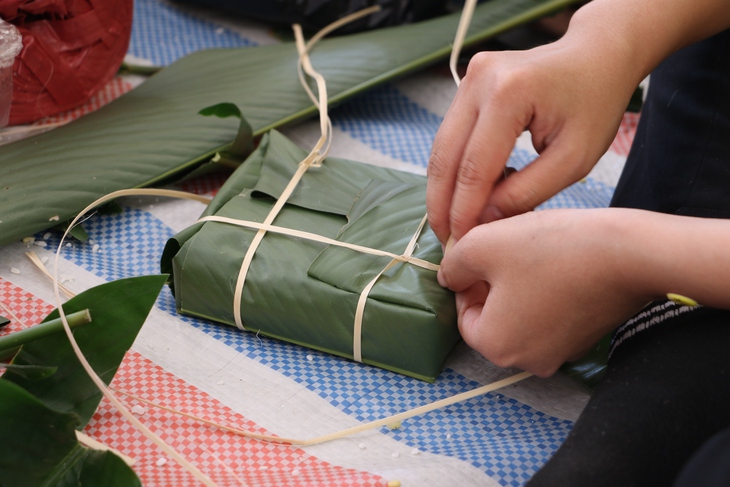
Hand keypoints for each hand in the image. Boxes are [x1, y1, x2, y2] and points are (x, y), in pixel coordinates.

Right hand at [427, 14, 640, 243]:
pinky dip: (454, 169)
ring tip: (451, 225)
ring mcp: (469, 78)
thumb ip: (527, 192)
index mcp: (510, 93)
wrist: (596, 55)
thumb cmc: (595, 105)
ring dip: (443, 189)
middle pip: (446, 156)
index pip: (475, 167)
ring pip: (442, 147)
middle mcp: (479, 80)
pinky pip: (451, 136)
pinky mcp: (466, 84)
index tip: (461, 246)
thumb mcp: (573, 160)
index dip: (464, 211)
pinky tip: (462, 195)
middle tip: (446, 242)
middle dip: (442, 205)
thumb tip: (482, 219)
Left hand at [437, 209, 653, 376]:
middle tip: (509, 248)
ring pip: (522, 313)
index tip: (486, 251)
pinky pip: (551, 314)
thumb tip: (448, 276)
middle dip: (495, 281)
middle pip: (493, 317)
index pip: (464, 314)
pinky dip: (548, 290)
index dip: (469, 278)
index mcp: (496, 347)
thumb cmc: (549, 249)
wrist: (629, 254)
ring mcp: (560, 354)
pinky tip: (559, 263)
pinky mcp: (584, 339)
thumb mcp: (482, 244)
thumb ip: (452, 264)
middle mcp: (527, 362)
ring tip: (536, 253)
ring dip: (520, 284)